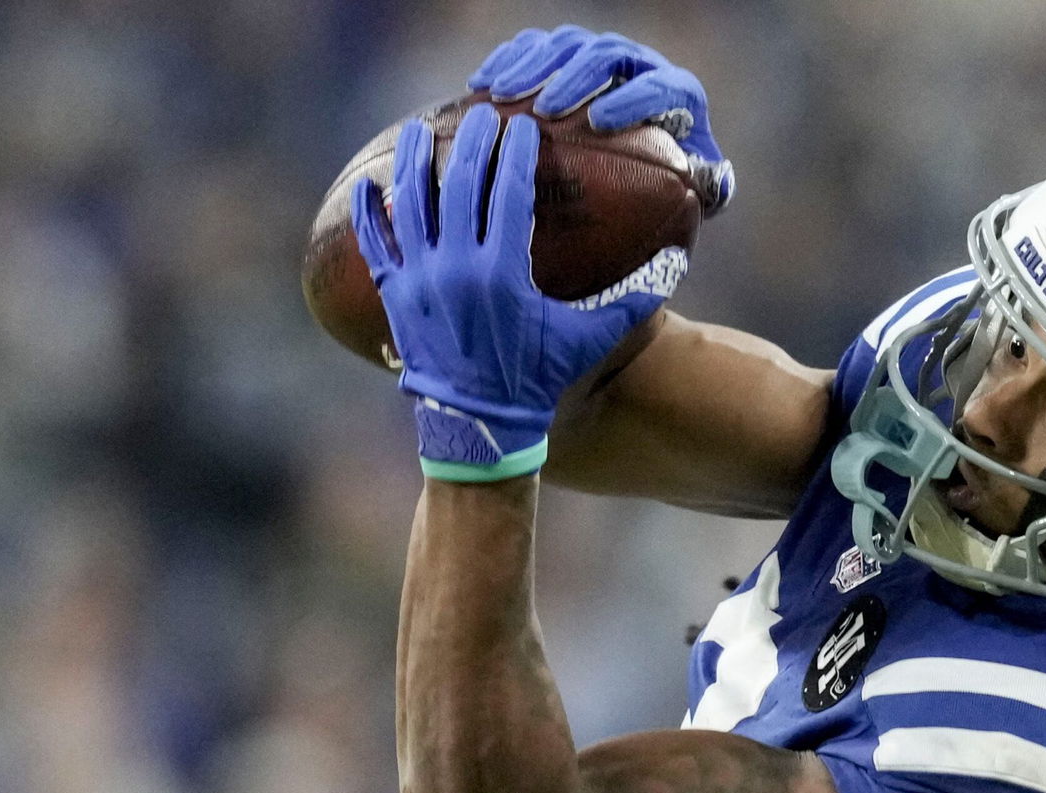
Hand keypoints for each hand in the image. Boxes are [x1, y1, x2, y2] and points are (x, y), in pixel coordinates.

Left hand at [351, 106, 679, 478]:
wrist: (479, 427)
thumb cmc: (537, 380)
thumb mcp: (586, 341)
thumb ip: (631, 302)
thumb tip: (675, 264)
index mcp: (503, 273)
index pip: (508, 191)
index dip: (516, 152)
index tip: (523, 125)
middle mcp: (456, 269)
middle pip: (461, 184)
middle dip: (473, 142)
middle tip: (482, 114)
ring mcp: (420, 281)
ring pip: (412, 203)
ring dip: (417, 161)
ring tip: (421, 128)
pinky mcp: (396, 297)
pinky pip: (376, 245)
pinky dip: (370, 212)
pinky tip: (370, 184)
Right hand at [469, 25, 734, 215]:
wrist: (648, 159)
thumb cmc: (672, 182)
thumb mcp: (698, 187)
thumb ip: (711, 186)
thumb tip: (716, 180)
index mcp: (679, 92)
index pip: (662, 85)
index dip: (632, 98)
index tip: (600, 121)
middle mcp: (640, 64)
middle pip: (608, 53)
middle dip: (576, 77)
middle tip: (548, 108)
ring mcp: (600, 56)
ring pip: (567, 43)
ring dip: (532, 65)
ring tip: (503, 96)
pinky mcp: (566, 56)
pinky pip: (534, 46)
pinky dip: (507, 60)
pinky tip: (480, 86)